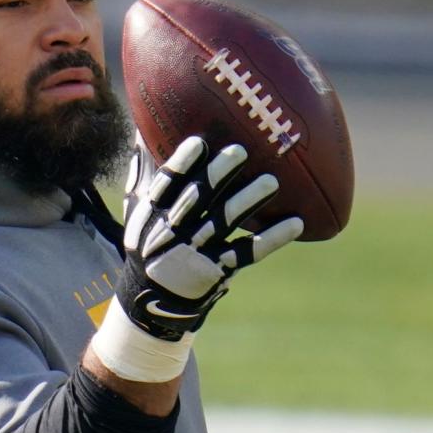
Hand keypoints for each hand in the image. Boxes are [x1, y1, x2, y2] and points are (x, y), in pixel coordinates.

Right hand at [118, 133, 303, 340]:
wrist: (152, 301)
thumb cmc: (150, 243)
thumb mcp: (137, 213)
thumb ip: (144, 175)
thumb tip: (145, 130)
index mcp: (151, 214)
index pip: (165, 185)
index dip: (181, 164)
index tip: (199, 141)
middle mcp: (171, 232)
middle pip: (196, 200)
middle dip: (217, 176)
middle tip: (240, 151)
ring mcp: (194, 254)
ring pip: (223, 224)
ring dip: (248, 201)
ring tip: (272, 181)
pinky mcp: (216, 272)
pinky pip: (247, 253)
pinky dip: (272, 239)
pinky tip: (295, 223)